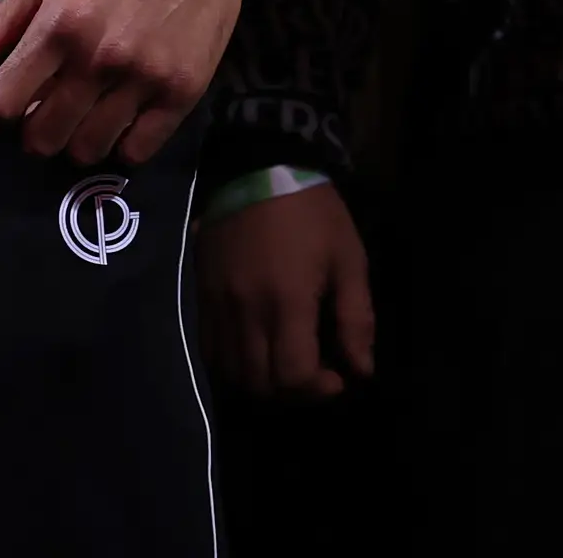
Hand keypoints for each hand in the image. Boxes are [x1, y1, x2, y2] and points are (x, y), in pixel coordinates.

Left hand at [0, 0, 252, 164]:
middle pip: (42, 138)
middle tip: (48, 108)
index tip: (5, 103)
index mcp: (60, 24)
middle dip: (33, 130)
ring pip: (89, 150)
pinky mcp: (184, 89)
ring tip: (86, 112)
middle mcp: (100, 58)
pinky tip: (122, 116)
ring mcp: (145, 77)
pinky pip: (139, 150)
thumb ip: (1, 20)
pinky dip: (122, 144)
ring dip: (77, 138)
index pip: (2, 104)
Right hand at [203, 180, 379, 397]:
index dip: (317, 390)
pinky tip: (255, 350)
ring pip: (232, 373)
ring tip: (285, 365)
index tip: (338, 378)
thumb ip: (357, 319)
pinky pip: (209, 351)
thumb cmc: (314, 215)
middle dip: (293, 392)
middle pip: (260, 384)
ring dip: (262, 382)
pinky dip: (233, 365)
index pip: (293, 375)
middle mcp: (246, 312)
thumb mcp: (349, 259)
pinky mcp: (200, 297)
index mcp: (287, 301)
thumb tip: (362, 370)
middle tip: (314, 374)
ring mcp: (218, 306)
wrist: (259, 170)